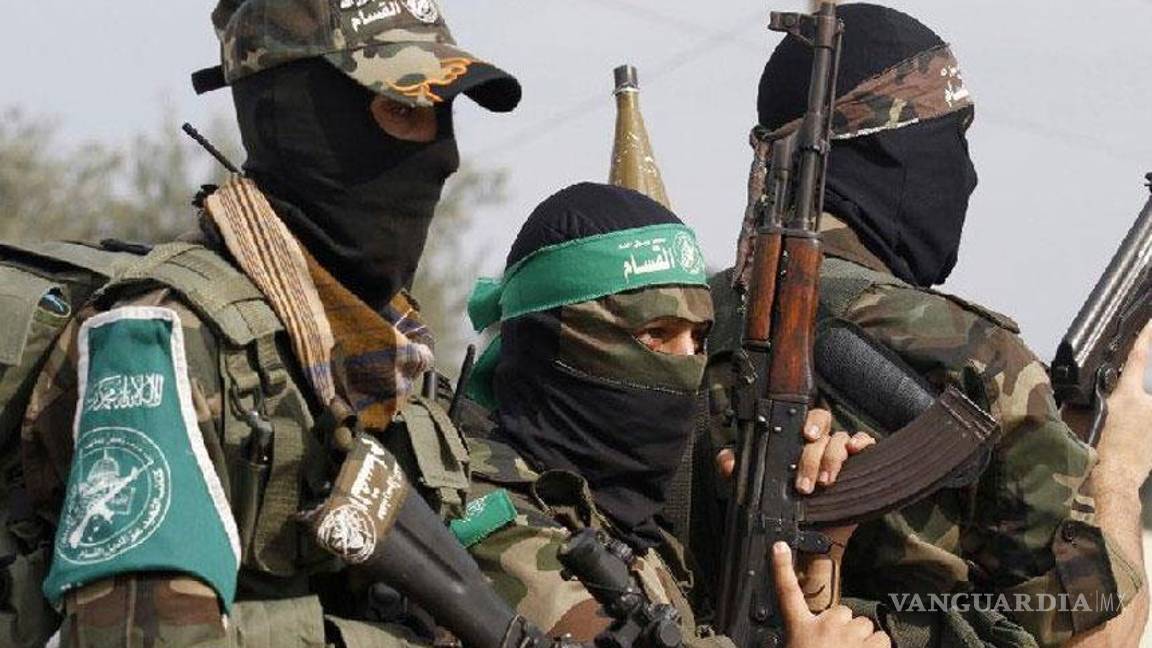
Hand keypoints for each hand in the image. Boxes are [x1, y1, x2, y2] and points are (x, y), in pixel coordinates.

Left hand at [715, 409, 875, 493]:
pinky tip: (856, 453)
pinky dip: (863, 443)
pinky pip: (865, 443)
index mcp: (796, 442)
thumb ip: (737, 471)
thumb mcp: (752, 489)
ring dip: (833, 459)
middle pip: (824, 429)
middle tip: (806, 481)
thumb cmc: (782, 508)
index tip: (805, 435)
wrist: (805, 539)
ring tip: (824, 484)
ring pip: (841, 439)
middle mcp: (818, 445)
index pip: (804, 419)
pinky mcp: (858, 466)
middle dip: (815, 454)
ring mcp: (838, 454)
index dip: (808, 422)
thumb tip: (725, 459)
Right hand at [773, 542, 889, 647]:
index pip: (787, 592)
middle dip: (845, 630)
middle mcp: (824, 626)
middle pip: (844, 613)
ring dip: (864, 641)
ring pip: (866, 627)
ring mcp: (849, 636)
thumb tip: (812, 637)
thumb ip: (803, 640)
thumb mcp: (794, 647)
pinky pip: (883, 641)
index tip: (778, 545)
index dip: (781, 568)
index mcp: (799, 629)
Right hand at [1094, 320, 1151, 487]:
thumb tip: (1088, 387)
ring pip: (1141, 410)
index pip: (1138, 357)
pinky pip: (1145, 425)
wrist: (1113, 483)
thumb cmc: (1094, 451)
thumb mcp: (1082, 418)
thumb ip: (1088, 397)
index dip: (1146, 337)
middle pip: (1136, 389)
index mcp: (1126, 395)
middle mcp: (1147, 403)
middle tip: (1111, 421)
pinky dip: (1135, 432)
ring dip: (1129, 419)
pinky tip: (1124, 447)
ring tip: (1115, 439)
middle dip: (1124, 400)